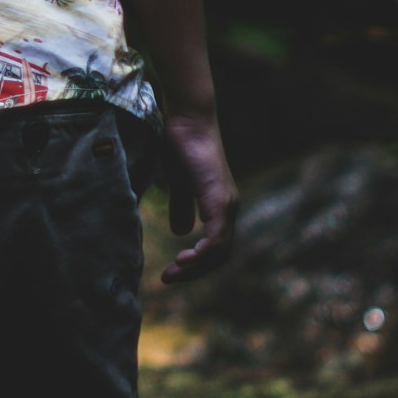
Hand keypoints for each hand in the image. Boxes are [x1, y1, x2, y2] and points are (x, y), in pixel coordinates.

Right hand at [157, 110, 236, 284]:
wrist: (187, 120)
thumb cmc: (180, 146)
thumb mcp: (177, 183)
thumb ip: (181, 206)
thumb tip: (180, 233)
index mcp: (219, 206)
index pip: (216, 247)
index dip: (196, 264)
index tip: (172, 270)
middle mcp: (228, 208)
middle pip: (221, 255)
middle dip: (195, 272)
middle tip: (169, 278)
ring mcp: (226, 204)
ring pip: (221, 251)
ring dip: (197, 267)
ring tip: (174, 271)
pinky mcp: (219, 199)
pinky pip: (217, 238)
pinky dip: (203, 253)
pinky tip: (185, 258)